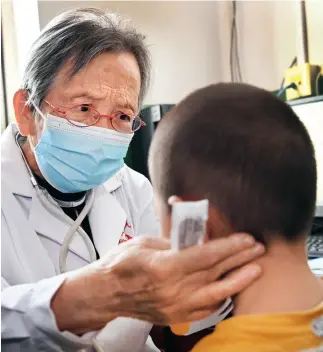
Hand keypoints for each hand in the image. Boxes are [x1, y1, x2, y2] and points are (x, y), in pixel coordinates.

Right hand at [52, 233, 263, 333]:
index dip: (229, 246)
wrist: (105, 293)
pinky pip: (205, 309)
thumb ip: (173, 241)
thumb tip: (195, 238)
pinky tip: (232, 289)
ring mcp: (176, 306)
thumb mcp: (145, 242)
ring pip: (216, 294)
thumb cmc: (120, 264)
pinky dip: (221, 298)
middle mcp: (173, 289)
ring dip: (238, 280)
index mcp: (164, 267)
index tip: (245, 239)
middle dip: (239, 258)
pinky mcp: (175, 317)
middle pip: (214, 271)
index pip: (206, 255)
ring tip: (256, 268)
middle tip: (256, 248)